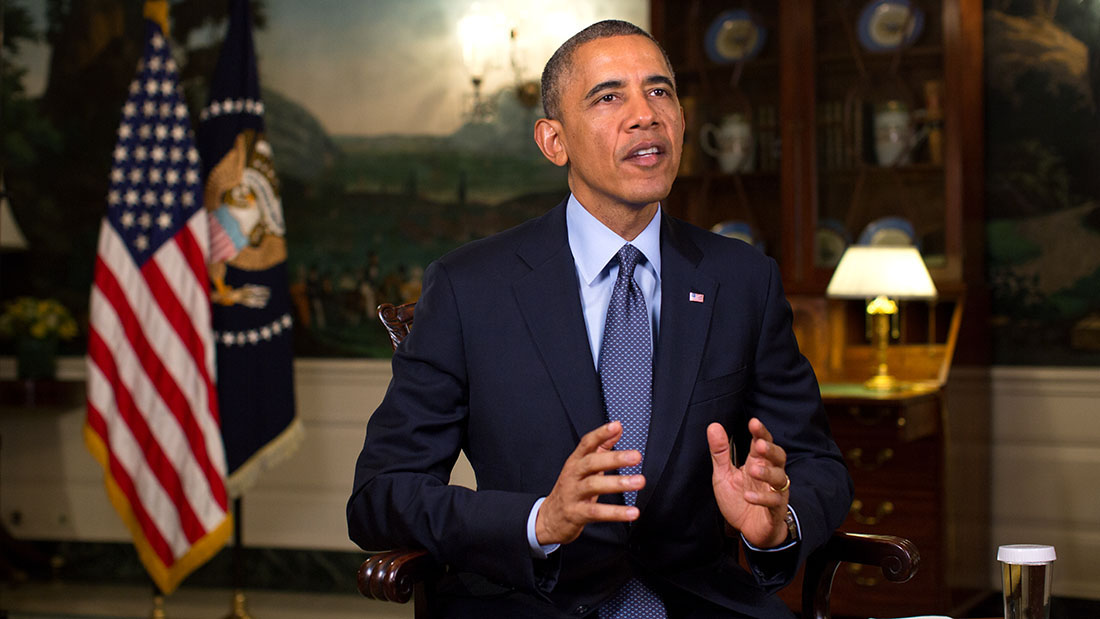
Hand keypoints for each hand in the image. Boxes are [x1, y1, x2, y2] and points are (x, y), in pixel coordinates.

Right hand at [535, 421, 644, 545]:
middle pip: (591, 462)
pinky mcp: (576, 513)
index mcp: (576, 461)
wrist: (550, 518)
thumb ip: (601, 446)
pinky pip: (597, 512)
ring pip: (594, 485)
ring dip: (618, 483)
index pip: (586, 443)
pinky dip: (615, 512)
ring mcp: (573, 494)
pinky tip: (632, 512)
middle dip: (614, 458)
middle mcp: (573, 475)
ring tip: (638, 482)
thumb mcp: (583, 466)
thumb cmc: (572, 488)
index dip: (601, 433)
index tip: (616, 426)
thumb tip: (617, 428)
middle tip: (636, 456)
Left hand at [707, 418, 789, 547]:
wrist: (748, 530)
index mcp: (756, 463)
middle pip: (778, 457)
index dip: (760, 432)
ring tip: (753, 470)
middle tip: (759, 444)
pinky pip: (774, 502)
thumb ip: (720, 452)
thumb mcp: (724, 475)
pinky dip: (762, 498)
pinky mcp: (775, 510)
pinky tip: (748, 496)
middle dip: (770, 449)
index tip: (753, 422)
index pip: (762, 443)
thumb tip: (713, 426)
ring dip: (767, 473)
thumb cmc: (738, 499)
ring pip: (780, 478)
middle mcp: (769, 475)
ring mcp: (775, 492)